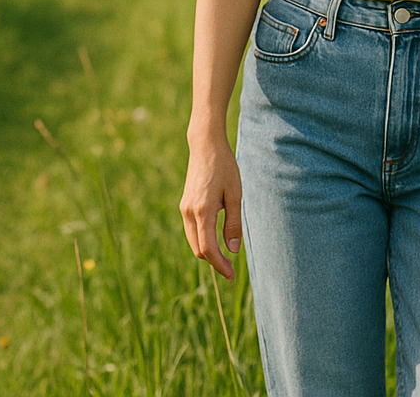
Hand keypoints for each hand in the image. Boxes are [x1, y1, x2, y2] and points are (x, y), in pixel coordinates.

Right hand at [180, 133, 242, 279]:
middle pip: (198, 249)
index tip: (232, 275)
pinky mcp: (185, 204)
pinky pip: (192, 230)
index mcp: (202, 210)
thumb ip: (233, 223)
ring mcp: (184, 208)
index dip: (220, 265)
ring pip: (193, 241)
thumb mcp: (235, 195)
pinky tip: (216, 240)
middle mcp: (189, 212)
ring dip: (208, 252)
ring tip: (226, 257)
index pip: (208, 248)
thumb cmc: (224, 167)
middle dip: (214, 262)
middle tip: (231, 270)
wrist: (205, 146)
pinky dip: (203, 240)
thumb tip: (232, 250)